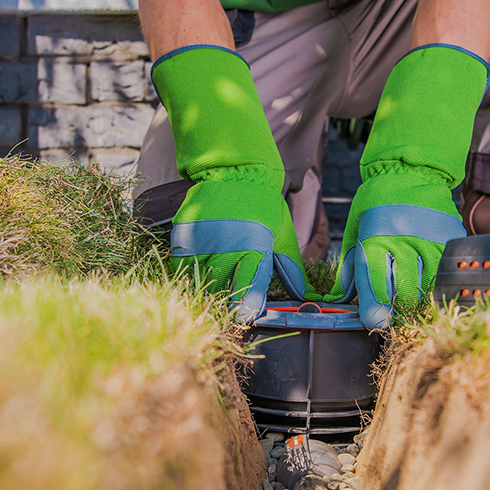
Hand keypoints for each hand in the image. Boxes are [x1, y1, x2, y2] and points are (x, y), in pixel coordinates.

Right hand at [170, 177, 317, 320]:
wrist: (234, 172)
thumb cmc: (264, 206)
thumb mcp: (283, 235)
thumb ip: (292, 270)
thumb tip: (308, 299)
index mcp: (255, 247)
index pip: (250, 286)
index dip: (247, 306)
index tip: (246, 318)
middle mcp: (227, 246)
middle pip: (222, 290)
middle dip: (226, 303)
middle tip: (229, 311)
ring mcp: (203, 240)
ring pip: (200, 281)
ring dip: (207, 292)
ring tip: (213, 298)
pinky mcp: (184, 235)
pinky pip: (181, 268)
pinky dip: (188, 277)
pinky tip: (197, 279)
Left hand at [324, 45, 488, 328]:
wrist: (410, 168)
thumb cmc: (375, 200)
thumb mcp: (355, 229)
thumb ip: (350, 265)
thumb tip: (342, 298)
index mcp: (376, 238)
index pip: (375, 285)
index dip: (374, 311)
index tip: (373, 323)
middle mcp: (404, 240)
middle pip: (403, 291)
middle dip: (396, 312)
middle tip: (392, 321)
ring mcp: (430, 240)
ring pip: (428, 286)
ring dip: (418, 302)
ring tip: (411, 310)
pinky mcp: (449, 238)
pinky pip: (446, 271)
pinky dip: (438, 286)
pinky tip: (431, 293)